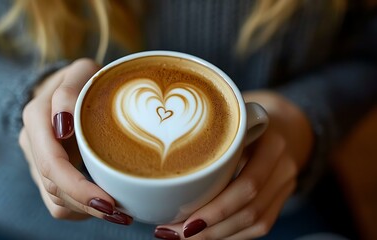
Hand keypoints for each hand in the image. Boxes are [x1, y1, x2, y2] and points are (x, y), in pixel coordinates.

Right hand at [19, 59, 131, 224]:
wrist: (64, 89)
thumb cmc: (81, 80)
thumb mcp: (80, 72)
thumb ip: (70, 89)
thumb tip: (64, 122)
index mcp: (36, 117)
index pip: (51, 163)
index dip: (78, 186)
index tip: (110, 199)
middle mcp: (32, 143)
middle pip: (53, 186)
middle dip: (86, 203)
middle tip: (120, 213)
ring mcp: (37, 161)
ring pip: (55, 200)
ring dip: (86, 211)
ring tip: (119, 213)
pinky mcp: (46, 173)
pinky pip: (58, 202)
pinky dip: (81, 209)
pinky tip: (104, 206)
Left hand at [154, 91, 313, 238]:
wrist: (286, 123)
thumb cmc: (247, 117)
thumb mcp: (230, 116)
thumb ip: (207, 132)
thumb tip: (161, 155)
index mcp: (271, 142)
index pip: (247, 185)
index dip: (217, 209)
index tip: (184, 222)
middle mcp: (282, 166)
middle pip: (249, 210)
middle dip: (210, 229)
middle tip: (174, 233)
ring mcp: (285, 185)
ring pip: (255, 223)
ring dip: (217, 236)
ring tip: (182, 237)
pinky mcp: (281, 198)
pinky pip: (260, 225)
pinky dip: (232, 235)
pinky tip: (207, 235)